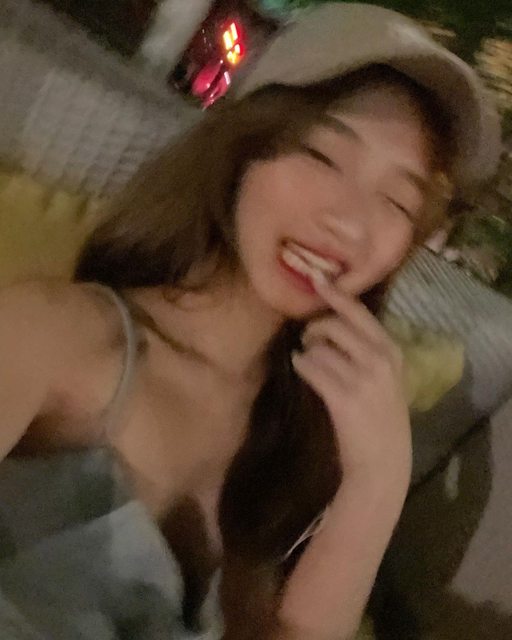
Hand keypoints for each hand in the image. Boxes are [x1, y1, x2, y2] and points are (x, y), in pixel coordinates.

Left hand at [292, 275, 411, 487]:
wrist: (382, 463)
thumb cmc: (382, 420)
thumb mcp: (387, 379)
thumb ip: (368, 352)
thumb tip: (333, 326)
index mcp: (392, 352)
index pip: (361, 314)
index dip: (338, 295)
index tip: (320, 280)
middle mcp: (380, 359)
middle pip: (336, 324)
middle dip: (315, 326)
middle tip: (308, 336)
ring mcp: (362, 378)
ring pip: (320, 346)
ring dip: (307, 349)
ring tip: (308, 359)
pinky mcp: (342, 396)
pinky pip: (311, 367)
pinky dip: (301, 364)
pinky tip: (300, 367)